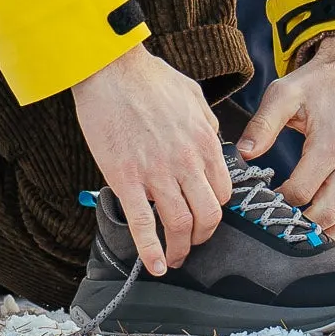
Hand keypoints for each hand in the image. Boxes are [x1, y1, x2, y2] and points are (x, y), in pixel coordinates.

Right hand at [71, 44, 232, 275]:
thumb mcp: (192, 94)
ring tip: (172, 258)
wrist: (111, 69)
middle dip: (201, 236)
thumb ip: (206, 122)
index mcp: (205, 141)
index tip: (203, 216)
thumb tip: (212, 140)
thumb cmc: (148, 77)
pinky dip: (150, 250)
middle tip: (190, 242)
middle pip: (207, 216)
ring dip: (179, 249)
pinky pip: (143, 223)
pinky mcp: (126, 178)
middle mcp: (187, 161)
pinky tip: (153, 266)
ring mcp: (157, 172)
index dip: (215, 210)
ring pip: (179, 224)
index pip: (223, 192)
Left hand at [237, 33, 334, 249]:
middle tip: (277, 223)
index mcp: (331, 143)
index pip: (301, 191)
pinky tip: (329, 241)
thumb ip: (262, 124)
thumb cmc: (318, 82)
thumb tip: (243, 153)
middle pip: (327, 215)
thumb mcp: (284, 93)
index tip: (263, 198)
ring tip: (298, 233)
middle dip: (300, 225)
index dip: (279, 201)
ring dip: (323, 236)